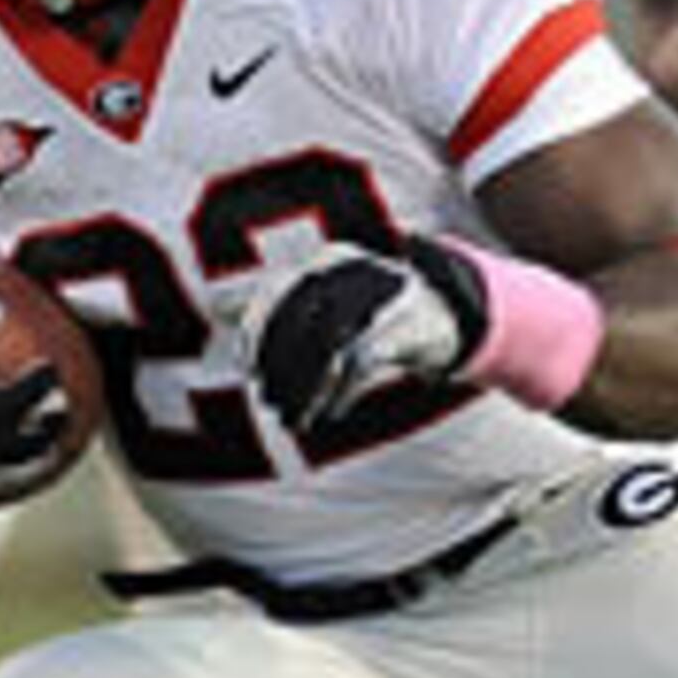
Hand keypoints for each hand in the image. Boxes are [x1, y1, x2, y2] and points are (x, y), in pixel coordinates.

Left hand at [246, 238, 489, 437]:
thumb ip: (286, 309)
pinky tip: (330, 412)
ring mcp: (382, 297)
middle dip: (278, 368)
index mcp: (329, 259)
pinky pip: (360, 365)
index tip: (249, 370)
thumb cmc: (377, 312)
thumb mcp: (332, 299)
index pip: (277, 290)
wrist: (449, 314)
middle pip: (298, 322)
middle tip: (270, 403)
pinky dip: (339, 394)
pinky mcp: (406, 328)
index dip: (255, 332)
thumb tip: (227, 324)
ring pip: (327, 347)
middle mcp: (353, 270)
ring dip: (305, 390)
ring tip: (295, 418)